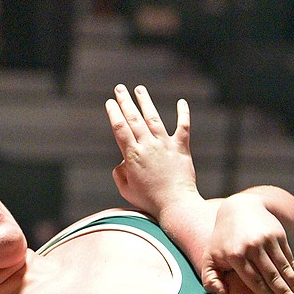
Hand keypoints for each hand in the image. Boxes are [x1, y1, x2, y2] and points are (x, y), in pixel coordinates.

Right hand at [106, 84, 198, 218]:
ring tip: (139, 89)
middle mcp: (148, 146)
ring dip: (145, 102)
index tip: (110, 102)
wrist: (176, 205)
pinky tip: (182, 102)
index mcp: (132, 156)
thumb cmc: (150, 201)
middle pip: (134, 119)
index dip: (114, 113)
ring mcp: (166, 145)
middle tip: (119, 88)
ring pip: (154, 118)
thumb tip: (122, 162)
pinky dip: (183, 113)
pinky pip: (183, 127)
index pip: (120, 129)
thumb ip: (119, 174)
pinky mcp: (181, 148)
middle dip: (125, 101)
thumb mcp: (126, 190)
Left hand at [203, 194, 293, 293]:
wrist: (239, 208)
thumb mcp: (210, 257)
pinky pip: (288, 257)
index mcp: (235, 256)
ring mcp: (267, 240)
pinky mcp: (278, 235)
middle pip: (271, 276)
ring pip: (283, 267)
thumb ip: (210, 279)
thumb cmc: (223, 239)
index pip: (254, 281)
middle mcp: (252, 247)